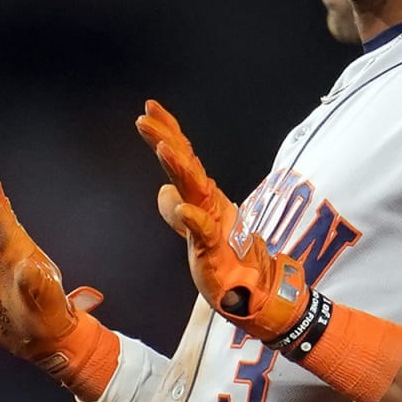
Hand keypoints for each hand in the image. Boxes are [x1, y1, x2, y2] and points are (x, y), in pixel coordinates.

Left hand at [135, 99, 308, 341]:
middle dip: (167, 139)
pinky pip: (205, 233)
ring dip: (179, 168)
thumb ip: (180, 211)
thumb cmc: (226, 260)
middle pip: (186, 165)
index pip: (182, 157)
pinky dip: (195, 220)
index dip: (168, 132)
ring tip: (163, 148)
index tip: (149, 108)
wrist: (254, 292)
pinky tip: (183, 208)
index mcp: (202, 197)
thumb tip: (165, 193)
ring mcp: (213, 224)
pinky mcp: (216, 251)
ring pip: (195, 191)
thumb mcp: (196, 233)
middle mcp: (209, 203)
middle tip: (147, 118)